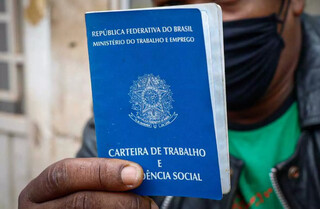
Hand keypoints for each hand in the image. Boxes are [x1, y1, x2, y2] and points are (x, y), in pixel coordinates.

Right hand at [19, 158, 157, 208]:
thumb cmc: (74, 197)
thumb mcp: (75, 184)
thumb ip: (97, 177)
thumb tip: (135, 172)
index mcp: (39, 190)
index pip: (65, 174)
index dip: (102, 172)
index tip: (136, 173)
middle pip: (80, 202)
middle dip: (118, 199)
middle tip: (147, 202)